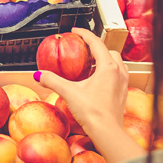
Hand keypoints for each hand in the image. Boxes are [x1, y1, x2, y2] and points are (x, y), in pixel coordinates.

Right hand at [36, 28, 142, 162]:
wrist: (107, 131)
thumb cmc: (92, 112)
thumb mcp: (69, 93)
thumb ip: (52, 81)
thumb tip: (39, 75)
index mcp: (108, 67)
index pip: (96, 43)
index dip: (85, 34)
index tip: (76, 31)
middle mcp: (119, 72)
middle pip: (109, 51)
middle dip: (96, 47)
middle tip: (83, 48)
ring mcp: (123, 82)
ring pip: (116, 62)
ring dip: (104, 59)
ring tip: (91, 63)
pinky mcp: (123, 93)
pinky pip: (117, 74)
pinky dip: (108, 71)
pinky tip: (98, 80)